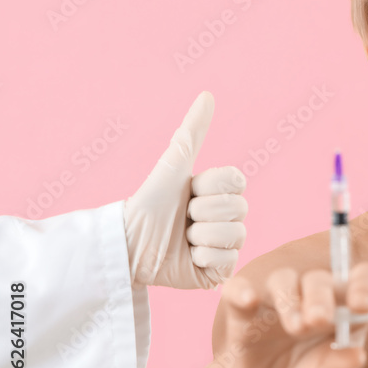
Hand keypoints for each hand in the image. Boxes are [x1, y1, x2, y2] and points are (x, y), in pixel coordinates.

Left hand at [123, 91, 247, 287]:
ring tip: (183, 239)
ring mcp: (227, 245)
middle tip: (182, 218)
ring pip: (234, 234)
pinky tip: (189, 257)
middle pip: (238, 208)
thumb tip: (207, 95)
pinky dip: (203, 258)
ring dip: (200, 236)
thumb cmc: (150, 204)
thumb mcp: (174, 166)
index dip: (209, 186)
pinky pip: (228, 260)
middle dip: (202, 212)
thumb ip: (192, 132)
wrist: (129, 245)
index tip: (188, 191)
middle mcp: (229, 219)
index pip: (237, 182)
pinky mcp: (221, 272)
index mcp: (223, 194)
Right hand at [216, 264, 367, 367]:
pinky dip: (242, 291)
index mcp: (345, 313)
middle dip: (321, 297)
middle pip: (319, 279)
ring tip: (295, 328)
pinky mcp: (244, 316)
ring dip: (290, 298)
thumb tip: (357, 355)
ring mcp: (278, 306)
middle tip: (319, 321)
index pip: (364, 280)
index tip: (361, 304)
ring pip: (283, 280)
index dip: (366, 284)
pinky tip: (249, 299)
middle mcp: (313, 301)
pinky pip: (238, 291)